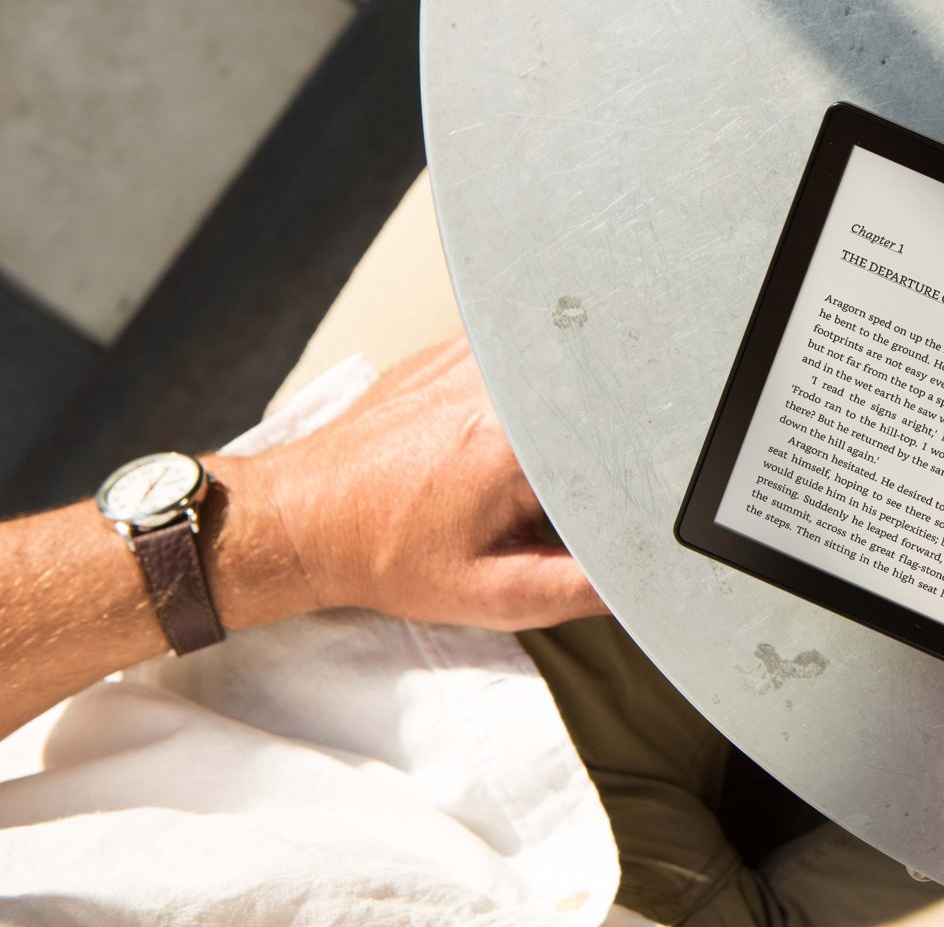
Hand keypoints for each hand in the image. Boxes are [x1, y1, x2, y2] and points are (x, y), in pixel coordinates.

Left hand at [224, 338, 607, 630]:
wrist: (304, 517)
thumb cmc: (382, 552)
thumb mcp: (491, 595)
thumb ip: (579, 587)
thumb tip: (638, 578)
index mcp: (514, 440)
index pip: (616, 445)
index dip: (623, 484)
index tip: (599, 514)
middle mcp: (496, 382)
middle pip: (592, 409)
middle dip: (585, 461)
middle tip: (537, 506)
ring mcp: (474, 354)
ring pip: (560, 383)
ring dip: (555, 428)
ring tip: (498, 478)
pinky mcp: (456, 348)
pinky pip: (522, 367)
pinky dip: (522, 404)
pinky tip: (479, 447)